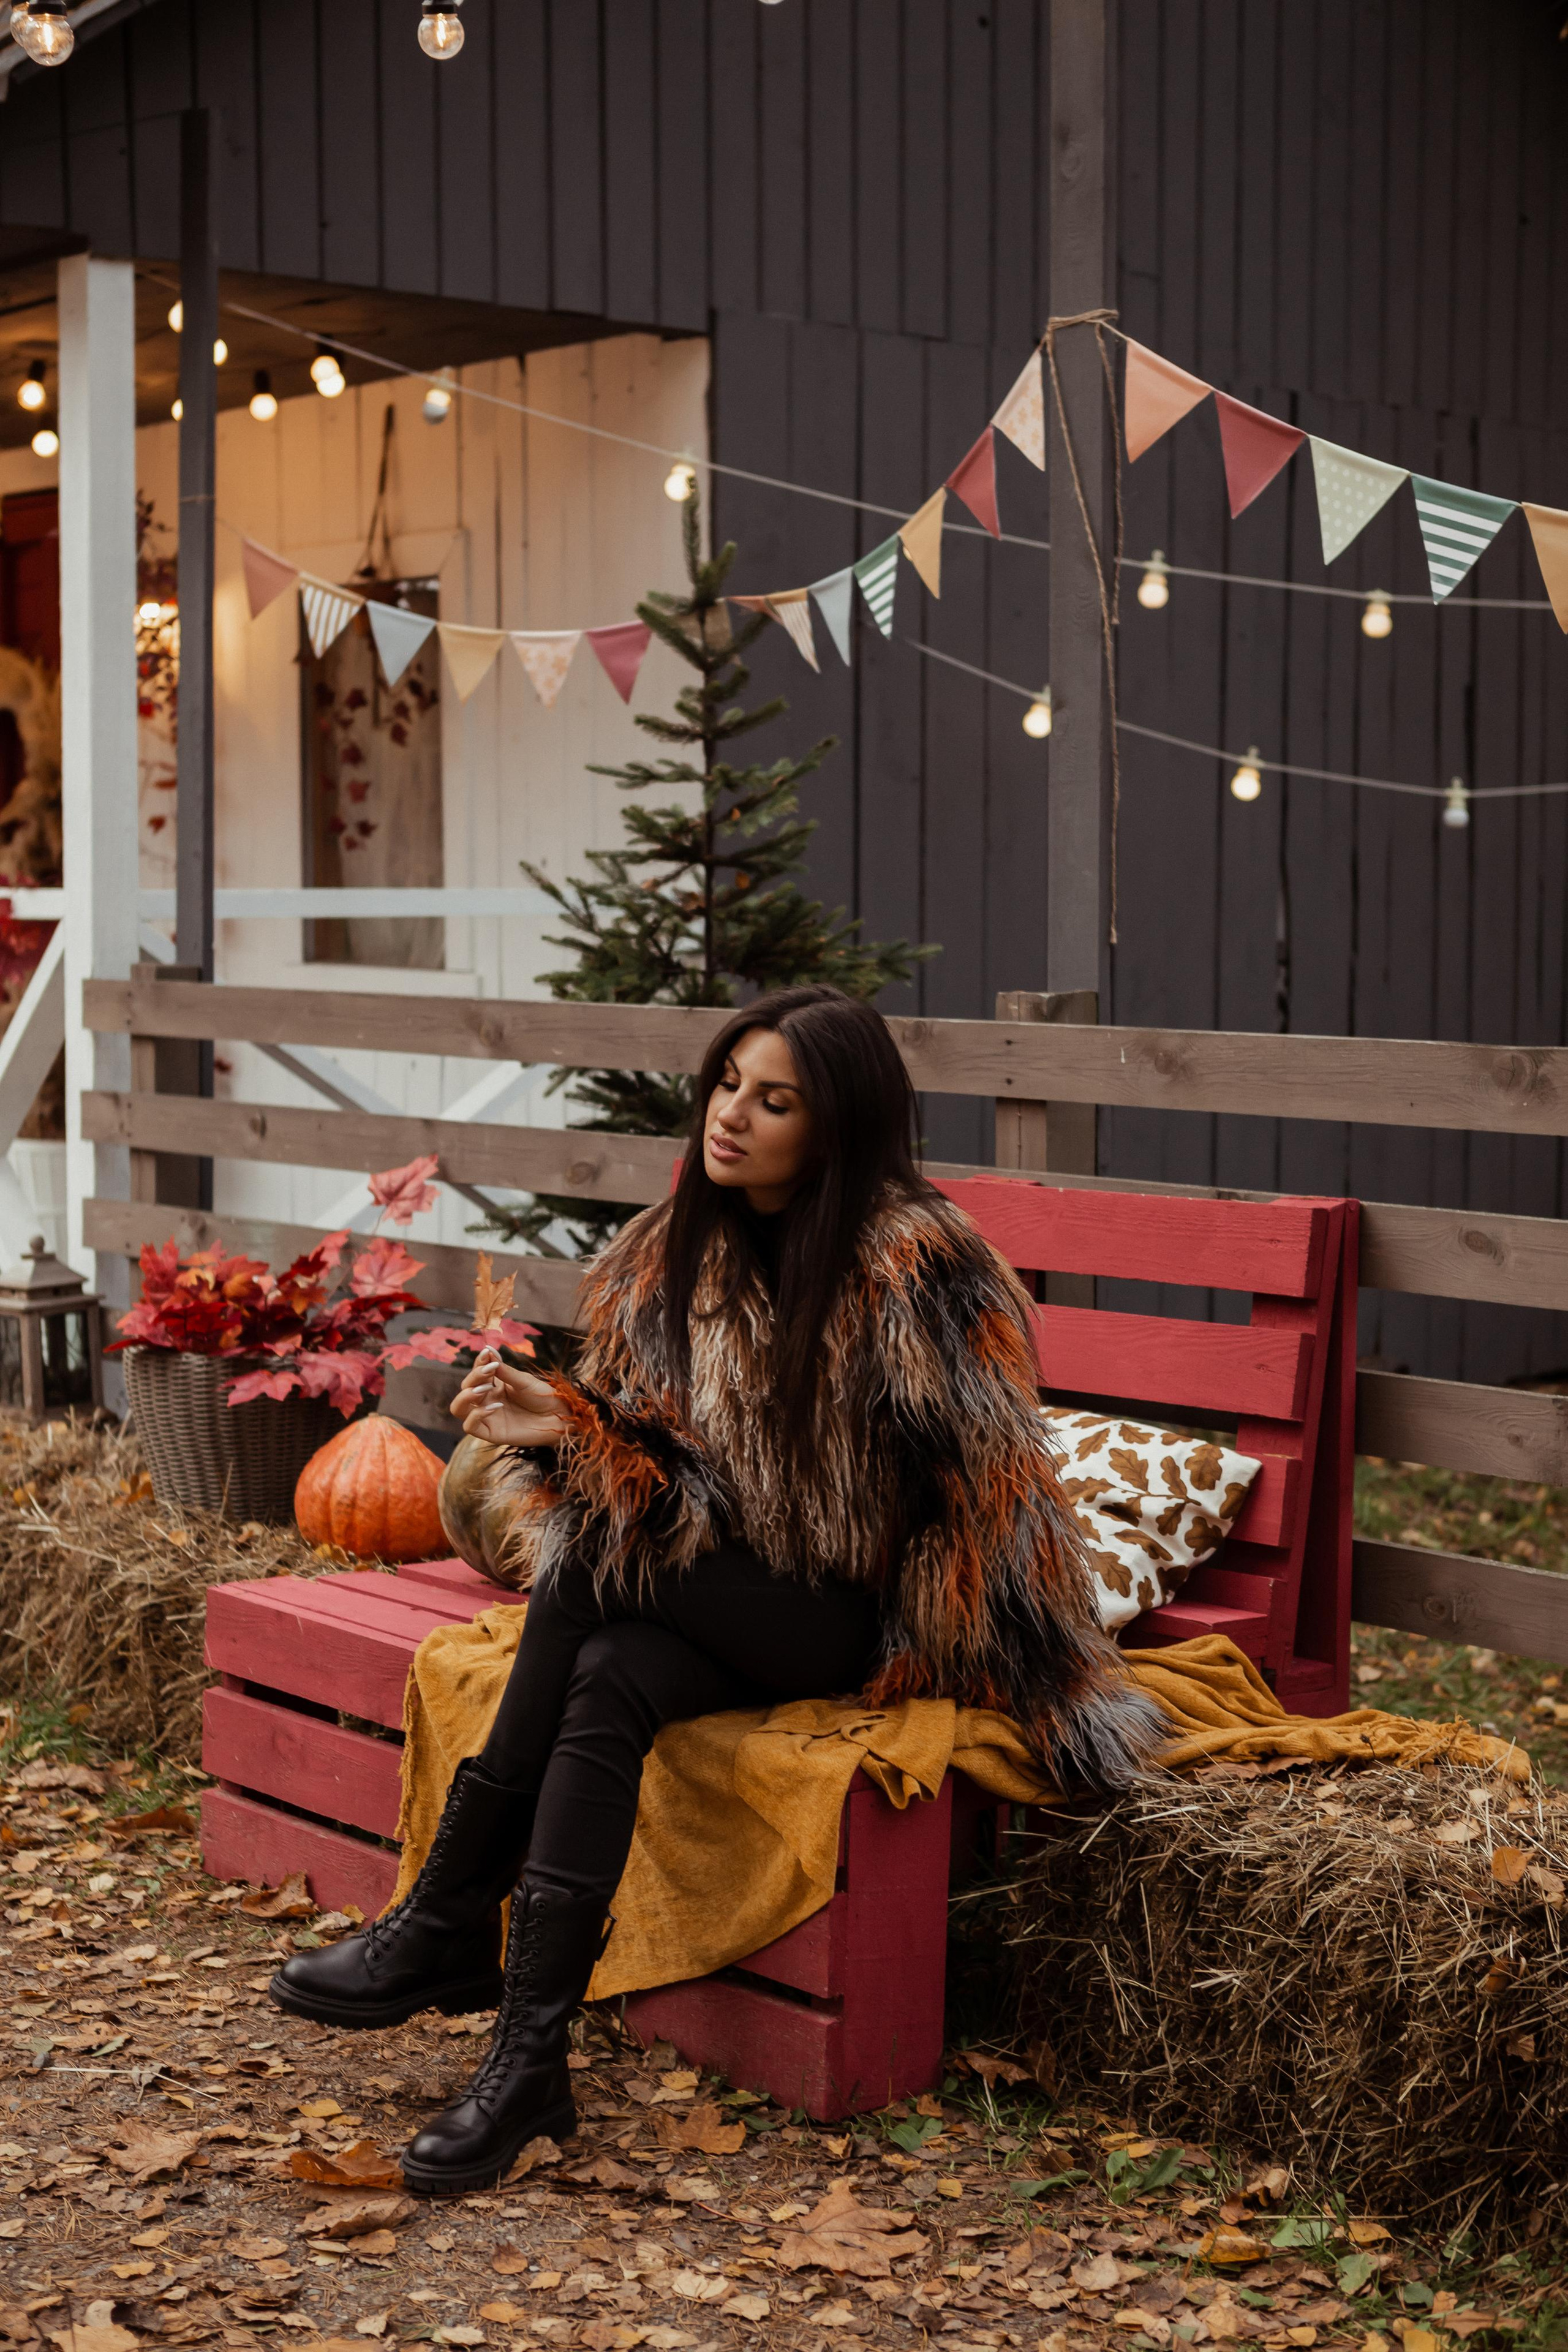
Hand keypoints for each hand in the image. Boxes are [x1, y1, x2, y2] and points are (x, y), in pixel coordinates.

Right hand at [451, 1347, 567, 1448]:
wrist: (559, 1418)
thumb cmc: (544, 1397)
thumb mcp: (524, 1381)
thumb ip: (504, 1370)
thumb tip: (487, 1350)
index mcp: (494, 1385)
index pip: (476, 1372)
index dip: (478, 1362)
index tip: (487, 1354)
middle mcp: (487, 1400)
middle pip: (465, 1388)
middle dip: (474, 1377)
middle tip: (490, 1371)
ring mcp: (487, 1417)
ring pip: (459, 1408)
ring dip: (466, 1396)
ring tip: (484, 1389)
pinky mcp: (491, 1433)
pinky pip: (470, 1426)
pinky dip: (476, 1415)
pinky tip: (494, 1406)